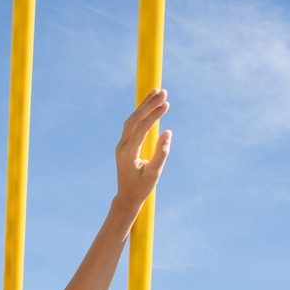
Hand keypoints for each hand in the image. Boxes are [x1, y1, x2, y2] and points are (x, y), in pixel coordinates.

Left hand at [114, 88, 171, 212]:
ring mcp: (122, 144)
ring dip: (143, 106)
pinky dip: (140, 113)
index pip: (141, 128)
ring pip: (131, 120)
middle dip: (148, 104)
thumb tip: (168, 133)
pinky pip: (132, 124)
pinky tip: (149, 105)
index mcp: (128, 153)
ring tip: (157, 92)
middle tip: (163, 91)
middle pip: (134, 120)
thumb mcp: (154, 173)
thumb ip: (161, 153)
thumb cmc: (141, 188)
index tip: (166, 104)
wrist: (127, 197)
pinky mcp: (124, 144)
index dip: (153, 115)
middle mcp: (122, 146)